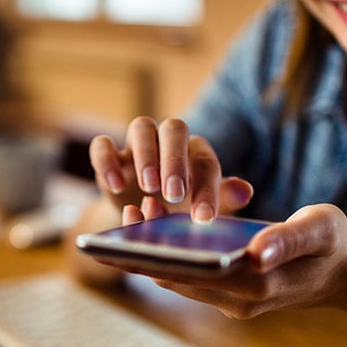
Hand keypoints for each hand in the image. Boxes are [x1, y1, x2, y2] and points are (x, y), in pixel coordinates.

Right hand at [89, 116, 252, 221]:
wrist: (139, 221)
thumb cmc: (178, 213)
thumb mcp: (198, 211)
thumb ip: (222, 199)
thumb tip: (245, 190)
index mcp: (196, 154)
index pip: (206, 161)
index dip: (207, 188)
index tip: (203, 218)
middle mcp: (168, 142)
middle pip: (174, 128)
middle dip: (175, 160)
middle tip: (174, 195)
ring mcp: (136, 146)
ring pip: (140, 126)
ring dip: (145, 155)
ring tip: (147, 188)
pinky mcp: (109, 156)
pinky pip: (102, 145)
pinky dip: (106, 161)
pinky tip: (114, 186)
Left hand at [119, 203, 346, 318]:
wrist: (346, 272)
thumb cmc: (332, 243)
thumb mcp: (320, 230)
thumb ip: (290, 239)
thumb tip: (257, 250)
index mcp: (259, 284)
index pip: (196, 272)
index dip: (161, 249)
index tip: (139, 218)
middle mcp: (241, 301)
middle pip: (180, 278)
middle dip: (147, 249)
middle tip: (128, 211)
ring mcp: (235, 302)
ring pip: (182, 280)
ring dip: (156, 253)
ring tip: (137, 214)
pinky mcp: (233, 296)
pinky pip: (192, 279)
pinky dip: (172, 257)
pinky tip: (157, 229)